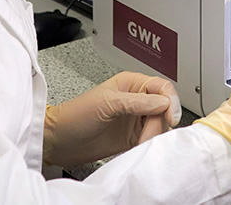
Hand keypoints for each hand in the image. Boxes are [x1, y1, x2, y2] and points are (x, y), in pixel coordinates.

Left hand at [42, 71, 181, 166]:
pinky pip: (151, 139)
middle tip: (147, 135)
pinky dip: (150, 144)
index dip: (170, 101)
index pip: (162, 87)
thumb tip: (163, 102)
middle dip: (159, 123)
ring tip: (140, 143)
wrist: (60, 141)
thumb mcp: (108, 103)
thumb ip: (137, 102)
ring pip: (160, 125)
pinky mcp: (133, 137)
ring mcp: (135, 119)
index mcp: (131, 84)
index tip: (169, 117)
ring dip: (154, 136)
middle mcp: (136, 100)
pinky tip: (140, 147)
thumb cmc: (76, 115)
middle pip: (164, 109)